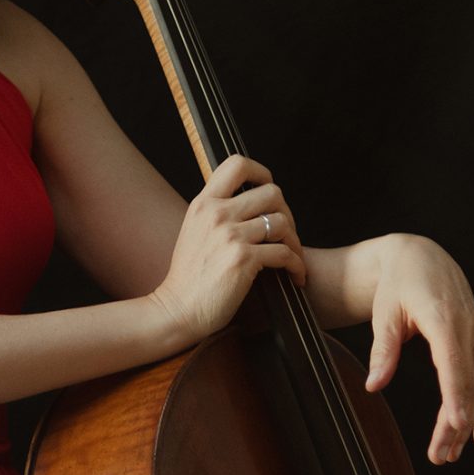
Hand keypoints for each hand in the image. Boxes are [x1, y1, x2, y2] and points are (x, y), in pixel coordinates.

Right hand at [150, 155, 306, 345]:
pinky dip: (296, 265)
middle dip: (286, 212)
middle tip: (286, 233)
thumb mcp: (193, 232)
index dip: (261, 172)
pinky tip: (295, 275)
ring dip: (295, 241)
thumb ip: (216, 214)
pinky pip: (284, 253)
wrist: (177, 310)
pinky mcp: (243, 260)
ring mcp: (230, 236)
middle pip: (272, 192)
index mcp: (203, 204)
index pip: (237, 165)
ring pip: (282, 222)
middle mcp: (217, 214)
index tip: (268, 190)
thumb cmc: (187, 278)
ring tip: (293, 256)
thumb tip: (246, 204)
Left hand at [362, 234, 473, 463]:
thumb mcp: (384, 312)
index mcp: (443, 317)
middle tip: (440, 456)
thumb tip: (374, 385)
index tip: (456, 424)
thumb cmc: (399, 284)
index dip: (456, 395)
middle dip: (456, 423)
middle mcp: (467, 327)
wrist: (421, 257)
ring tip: (451, 453)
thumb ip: (383, 349)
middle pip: (467, 382)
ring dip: (469, 422)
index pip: (453, 362)